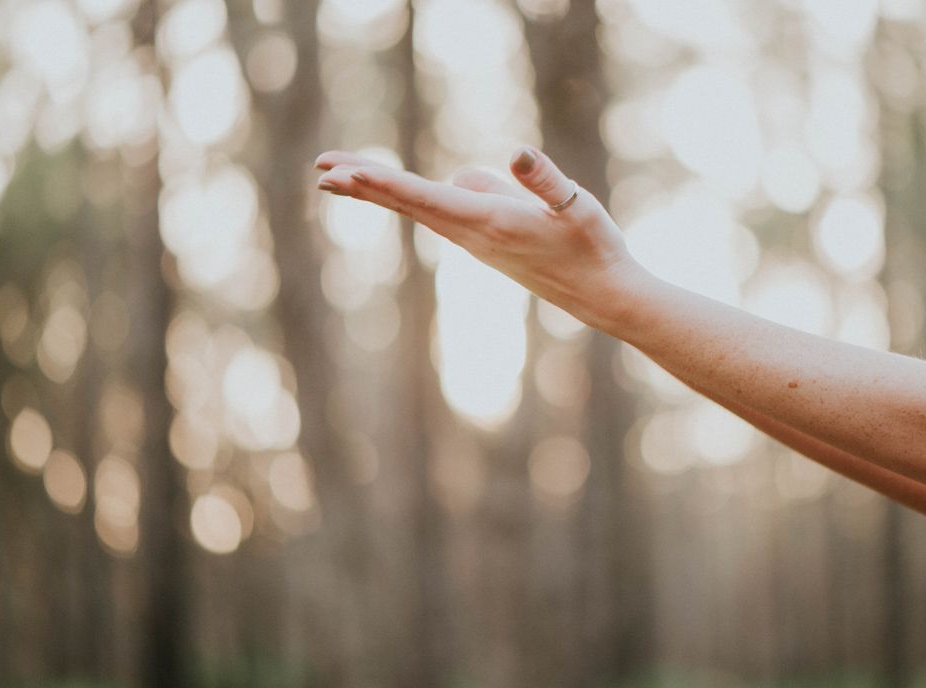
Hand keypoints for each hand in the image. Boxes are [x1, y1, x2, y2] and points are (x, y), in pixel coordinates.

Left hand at [313, 147, 648, 329]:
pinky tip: (401, 191)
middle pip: (408, 204)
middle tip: (320, 170)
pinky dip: (408, 199)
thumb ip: (546, 181)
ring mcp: (477, 241)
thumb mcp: (577, 206)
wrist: (604, 296)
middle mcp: (474, 234)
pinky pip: (438, 213)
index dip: (383, 183)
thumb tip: (516, 154)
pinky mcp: (486, 242)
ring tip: (341, 177)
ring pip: (419, 209)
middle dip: (364, 185)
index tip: (344, 173)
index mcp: (490, 221)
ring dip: (379, 191)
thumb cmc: (595, 248)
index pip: (426, 197)